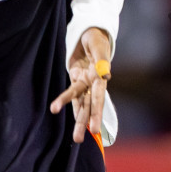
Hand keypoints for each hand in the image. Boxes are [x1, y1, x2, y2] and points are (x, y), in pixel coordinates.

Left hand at [51, 27, 111, 141]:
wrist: (90, 31)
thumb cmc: (97, 38)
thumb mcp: (99, 46)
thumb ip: (101, 60)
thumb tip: (107, 75)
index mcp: (101, 76)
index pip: (98, 97)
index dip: (96, 112)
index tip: (95, 129)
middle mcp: (93, 83)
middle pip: (89, 106)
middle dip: (84, 122)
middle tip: (79, 140)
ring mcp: (85, 82)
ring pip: (80, 104)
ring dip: (78, 120)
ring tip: (76, 138)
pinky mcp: (76, 77)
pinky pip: (72, 93)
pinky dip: (68, 103)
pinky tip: (64, 113)